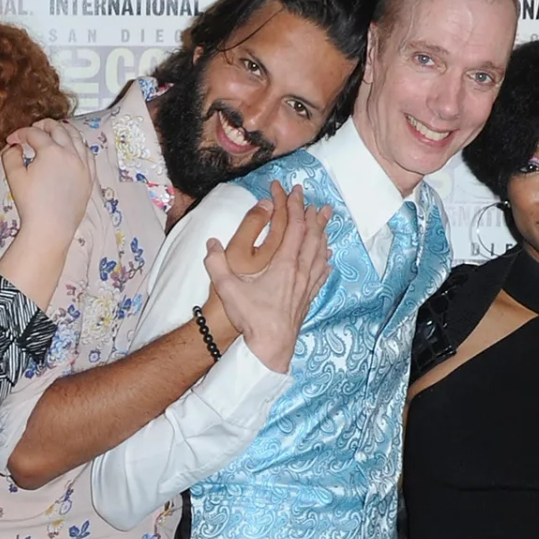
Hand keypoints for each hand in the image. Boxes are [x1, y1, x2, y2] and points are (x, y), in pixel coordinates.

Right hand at [2, 119, 93, 252]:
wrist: (51, 228)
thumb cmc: (31, 205)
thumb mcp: (15, 178)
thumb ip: (11, 156)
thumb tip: (14, 147)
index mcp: (51, 151)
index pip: (34, 133)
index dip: (20, 133)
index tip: (12, 139)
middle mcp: (70, 154)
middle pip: (58, 129)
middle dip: (44, 125)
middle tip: (35, 128)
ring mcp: (83, 165)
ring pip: (77, 138)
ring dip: (64, 131)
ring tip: (56, 132)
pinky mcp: (89, 177)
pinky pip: (88, 154)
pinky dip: (80, 146)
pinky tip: (74, 148)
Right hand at [203, 182, 334, 373]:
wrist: (271, 349)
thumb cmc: (251, 319)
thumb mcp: (228, 290)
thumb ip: (216, 265)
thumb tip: (210, 244)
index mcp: (285, 264)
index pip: (294, 227)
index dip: (293, 206)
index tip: (291, 190)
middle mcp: (301, 271)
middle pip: (312, 235)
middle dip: (311, 213)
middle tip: (311, 197)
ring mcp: (307, 285)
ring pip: (320, 251)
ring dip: (322, 231)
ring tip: (325, 217)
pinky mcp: (308, 298)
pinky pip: (321, 272)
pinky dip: (325, 258)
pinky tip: (327, 255)